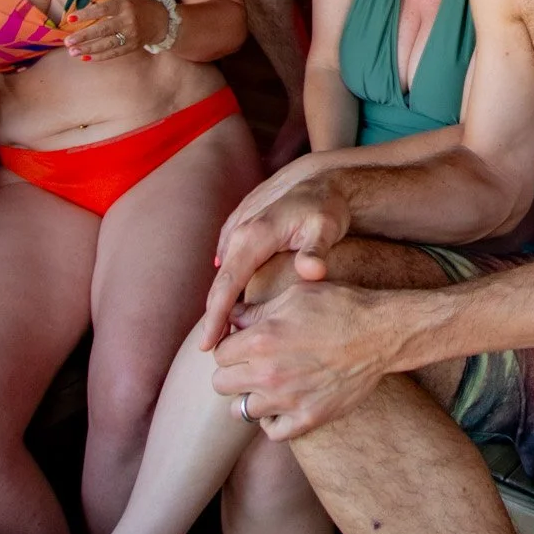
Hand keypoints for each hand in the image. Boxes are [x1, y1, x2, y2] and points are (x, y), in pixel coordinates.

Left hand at [64, 0, 171, 60]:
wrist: (160, 20)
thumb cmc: (136, 3)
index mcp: (123, 4)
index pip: (102, 10)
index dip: (86, 14)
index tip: (70, 18)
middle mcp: (127, 20)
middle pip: (103, 30)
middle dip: (84, 36)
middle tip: (68, 41)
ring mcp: (130, 35)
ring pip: (107, 44)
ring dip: (88, 49)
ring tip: (72, 52)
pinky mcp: (132, 47)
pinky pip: (113, 53)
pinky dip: (99, 57)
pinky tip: (84, 58)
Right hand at [200, 177, 351, 349]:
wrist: (325, 184)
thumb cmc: (327, 210)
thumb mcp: (326, 229)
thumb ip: (316, 251)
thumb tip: (311, 271)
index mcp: (254, 235)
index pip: (228, 283)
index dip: (215, 316)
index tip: (206, 344)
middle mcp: (239, 232)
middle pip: (220, 282)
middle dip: (212, 316)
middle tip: (208, 350)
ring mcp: (238, 229)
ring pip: (224, 273)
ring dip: (220, 302)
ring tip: (221, 336)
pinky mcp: (242, 230)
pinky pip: (230, 263)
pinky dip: (228, 286)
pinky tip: (234, 307)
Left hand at [211, 280, 386, 439]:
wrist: (380, 333)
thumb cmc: (339, 307)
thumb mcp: (294, 296)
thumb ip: (256, 310)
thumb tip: (229, 317)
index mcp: (261, 340)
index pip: (218, 354)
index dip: (230, 346)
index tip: (243, 344)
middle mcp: (268, 374)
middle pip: (221, 383)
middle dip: (233, 371)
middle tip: (252, 363)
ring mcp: (287, 400)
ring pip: (241, 411)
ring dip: (250, 397)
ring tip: (267, 384)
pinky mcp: (308, 419)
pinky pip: (272, 431)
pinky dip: (272, 420)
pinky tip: (282, 404)